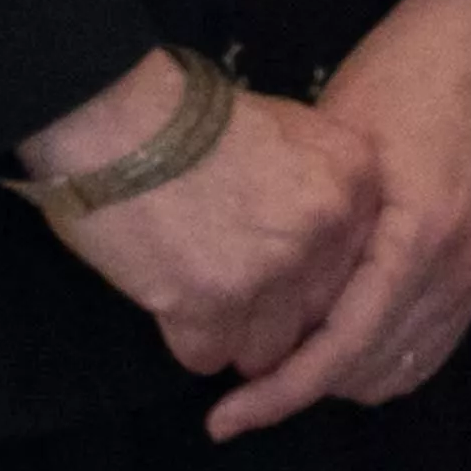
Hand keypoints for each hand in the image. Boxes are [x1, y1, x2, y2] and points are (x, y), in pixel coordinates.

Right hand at [31, 68, 382, 396]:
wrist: (115, 114)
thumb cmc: (190, 115)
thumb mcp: (287, 129)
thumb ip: (318, 187)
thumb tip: (319, 244)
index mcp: (354, 178)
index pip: (355, 266)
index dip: (312, 276)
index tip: (280, 271)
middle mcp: (325, 227)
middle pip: (314, 315)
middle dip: (274, 313)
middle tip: (232, 288)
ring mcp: (272, 269)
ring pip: (265, 348)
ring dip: (231, 334)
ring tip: (197, 294)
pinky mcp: (212, 303)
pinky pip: (208, 356)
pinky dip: (186, 339)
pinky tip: (169, 299)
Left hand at [205, 0, 470, 439]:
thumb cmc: (403, 71)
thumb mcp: (335, 148)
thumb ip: (313, 238)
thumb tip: (267, 313)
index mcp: (421, 239)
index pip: (341, 351)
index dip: (278, 394)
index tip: (225, 418)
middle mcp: (462, 269)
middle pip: (373, 373)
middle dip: (305, 388)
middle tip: (244, 379)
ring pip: (406, 369)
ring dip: (344, 375)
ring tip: (286, 358)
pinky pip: (435, 342)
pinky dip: (383, 354)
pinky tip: (340, 335)